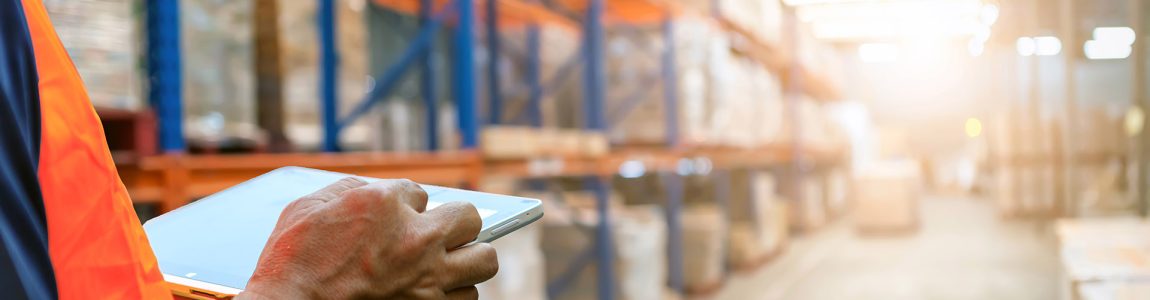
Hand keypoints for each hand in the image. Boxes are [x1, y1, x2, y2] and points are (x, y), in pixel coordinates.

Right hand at [236, 178, 497, 299]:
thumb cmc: (290, 261)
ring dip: (465, 261)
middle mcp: (416, 238)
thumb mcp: (308, 207)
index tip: (392, 222)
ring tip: (445, 266)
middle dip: (456, 224)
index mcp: (385, 204)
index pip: (420, 193)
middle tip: (439, 235)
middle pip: (470, 218)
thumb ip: (350, 190)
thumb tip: (377, 189)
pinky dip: (456, 294)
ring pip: (483, 260)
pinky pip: (468, 298)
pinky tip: (436, 291)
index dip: (405, 206)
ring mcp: (427, 278)